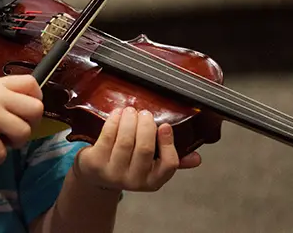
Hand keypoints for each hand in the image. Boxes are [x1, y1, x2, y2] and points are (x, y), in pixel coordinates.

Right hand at [0, 75, 43, 165]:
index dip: (35, 99)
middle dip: (31, 124)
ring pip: (24, 132)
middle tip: (15, 130)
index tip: (23, 111)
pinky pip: (1, 152)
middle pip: (36, 109)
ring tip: (2, 143)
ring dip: (16, 143)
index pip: (33, 84)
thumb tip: (17, 113)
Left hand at [74, 107, 200, 190]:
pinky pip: (107, 137)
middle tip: (145, 113)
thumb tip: (197, 158)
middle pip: (145, 149)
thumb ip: (171, 158)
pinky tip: (118, 113)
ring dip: (130, 121)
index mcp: (153, 181)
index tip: (165, 125)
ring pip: (126, 142)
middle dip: (146, 126)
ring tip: (132, 111)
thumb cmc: (127, 163)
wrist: (95, 175)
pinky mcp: (95, 163)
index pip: (169, 164)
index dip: (168, 143)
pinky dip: (114, 121)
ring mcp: (113, 173)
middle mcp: (134, 180)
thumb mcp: (150, 166)